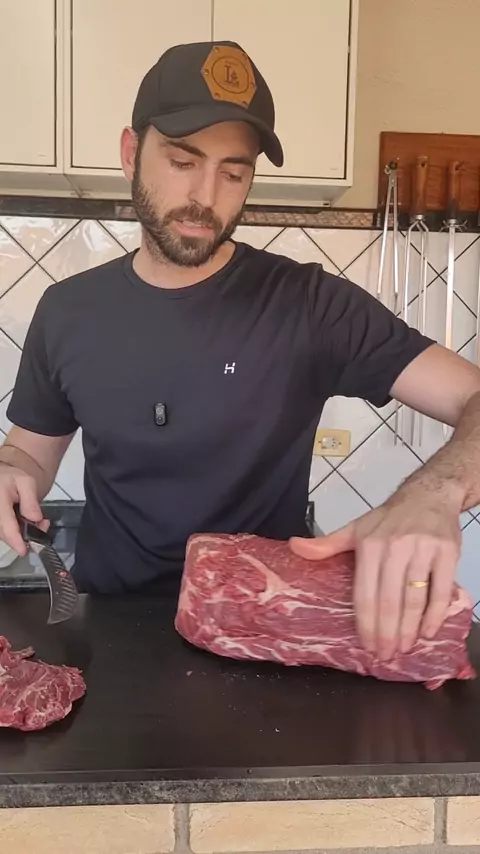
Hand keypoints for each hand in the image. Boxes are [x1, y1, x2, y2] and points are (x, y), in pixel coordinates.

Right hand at [0, 463, 48, 556]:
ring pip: (5, 535)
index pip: (5, 524)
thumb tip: (35, 518)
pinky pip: (5, 532)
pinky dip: (18, 532)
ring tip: (38, 521)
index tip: (23, 550)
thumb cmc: (11, 479)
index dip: (15, 540)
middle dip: (25, 535)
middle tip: (42, 525)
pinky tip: (28, 523)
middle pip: (5, 533)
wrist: (0, 478)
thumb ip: (30, 500)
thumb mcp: (26, 482)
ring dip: (22, 534)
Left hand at [290, 490, 461, 660]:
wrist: (428, 495)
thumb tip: (294, 547)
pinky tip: (428, 632)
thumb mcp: (356, 529)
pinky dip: (435, 615)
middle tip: (386, 655)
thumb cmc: (389, 518)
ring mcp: (422, 550)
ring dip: (409, 629)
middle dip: (387, 633)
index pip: (365, 593)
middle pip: (389, 601)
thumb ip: (327, 545)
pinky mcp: (447, 553)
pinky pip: (440, 591)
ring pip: (414, 599)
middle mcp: (395, 548)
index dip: (366, 623)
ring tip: (404, 648)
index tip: (367, 646)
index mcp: (369, 546)